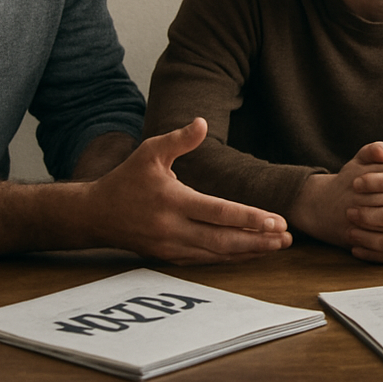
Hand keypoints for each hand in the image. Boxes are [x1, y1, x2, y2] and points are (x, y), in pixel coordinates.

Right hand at [83, 118, 291, 264]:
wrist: (95, 215)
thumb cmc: (127, 178)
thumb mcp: (150, 151)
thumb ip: (179, 139)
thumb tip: (202, 122)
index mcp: (172, 201)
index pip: (218, 212)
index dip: (248, 218)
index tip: (276, 220)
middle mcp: (173, 229)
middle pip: (223, 240)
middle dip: (257, 240)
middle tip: (287, 238)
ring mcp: (171, 247)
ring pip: (217, 254)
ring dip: (249, 252)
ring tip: (278, 247)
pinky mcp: (169, 257)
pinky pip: (206, 260)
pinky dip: (231, 258)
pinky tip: (251, 253)